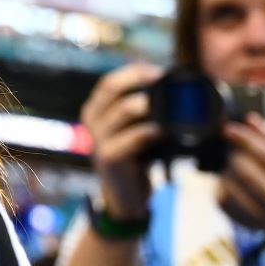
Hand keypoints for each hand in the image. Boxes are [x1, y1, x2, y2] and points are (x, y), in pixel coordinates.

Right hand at [79, 61, 162, 221]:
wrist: (124, 196)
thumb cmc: (135, 158)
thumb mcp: (134, 129)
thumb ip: (143, 109)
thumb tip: (171, 87)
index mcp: (96, 110)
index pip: (110, 81)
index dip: (134, 71)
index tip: (161, 70)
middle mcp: (92, 120)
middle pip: (113, 87)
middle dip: (141, 79)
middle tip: (166, 79)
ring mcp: (99, 139)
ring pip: (126, 109)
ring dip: (151, 104)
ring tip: (171, 105)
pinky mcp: (109, 157)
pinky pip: (134, 137)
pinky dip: (151, 131)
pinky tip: (164, 131)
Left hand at [218, 114, 264, 234]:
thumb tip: (251, 121)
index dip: (247, 141)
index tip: (229, 128)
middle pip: (247, 173)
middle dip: (236, 154)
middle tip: (234, 146)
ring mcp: (263, 219)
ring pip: (231, 185)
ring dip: (229, 167)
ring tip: (237, 162)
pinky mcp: (243, 222)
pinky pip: (223, 197)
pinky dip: (224, 181)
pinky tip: (234, 177)